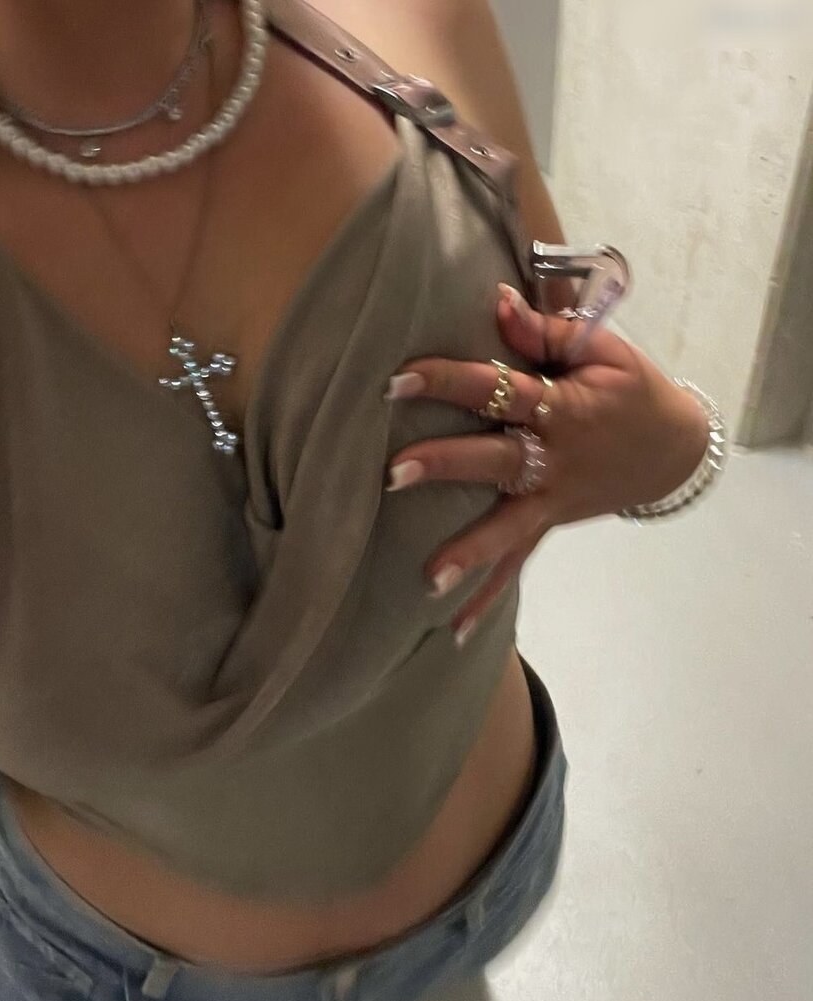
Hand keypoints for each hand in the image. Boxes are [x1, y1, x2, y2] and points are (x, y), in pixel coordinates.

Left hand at [385, 284, 709, 643]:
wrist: (675, 449)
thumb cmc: (631, 390)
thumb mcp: (603, 351)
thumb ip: (546, 331)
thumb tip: (495, 300)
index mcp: (563, 407)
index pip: (498, 389)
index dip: (449, 382)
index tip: (398, 380)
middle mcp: (554, 458)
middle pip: (496, 461)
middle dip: (447, 465)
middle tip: (395, 473)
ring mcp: (552, 498)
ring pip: (508, 529)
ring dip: (469, 553)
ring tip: (427, 581)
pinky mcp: (550, 523)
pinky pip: (518, 564)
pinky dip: (487, 598)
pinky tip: (452, 631)